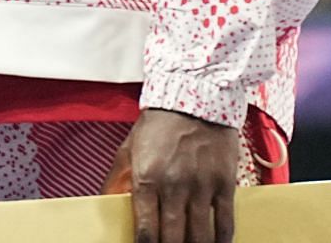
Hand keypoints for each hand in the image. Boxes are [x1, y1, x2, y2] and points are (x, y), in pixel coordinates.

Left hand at [103, 107, 239, 242]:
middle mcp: (174, 186)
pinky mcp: (224, 185)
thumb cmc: (158, 125)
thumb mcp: (129, 149)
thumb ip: (117, 179)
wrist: (194, 100)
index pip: (145, 227)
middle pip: (173, 237)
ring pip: (200, 234)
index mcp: (146, 178)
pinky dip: (222, 240)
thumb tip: (105, 203)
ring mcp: (201, 187)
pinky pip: (225, 221)